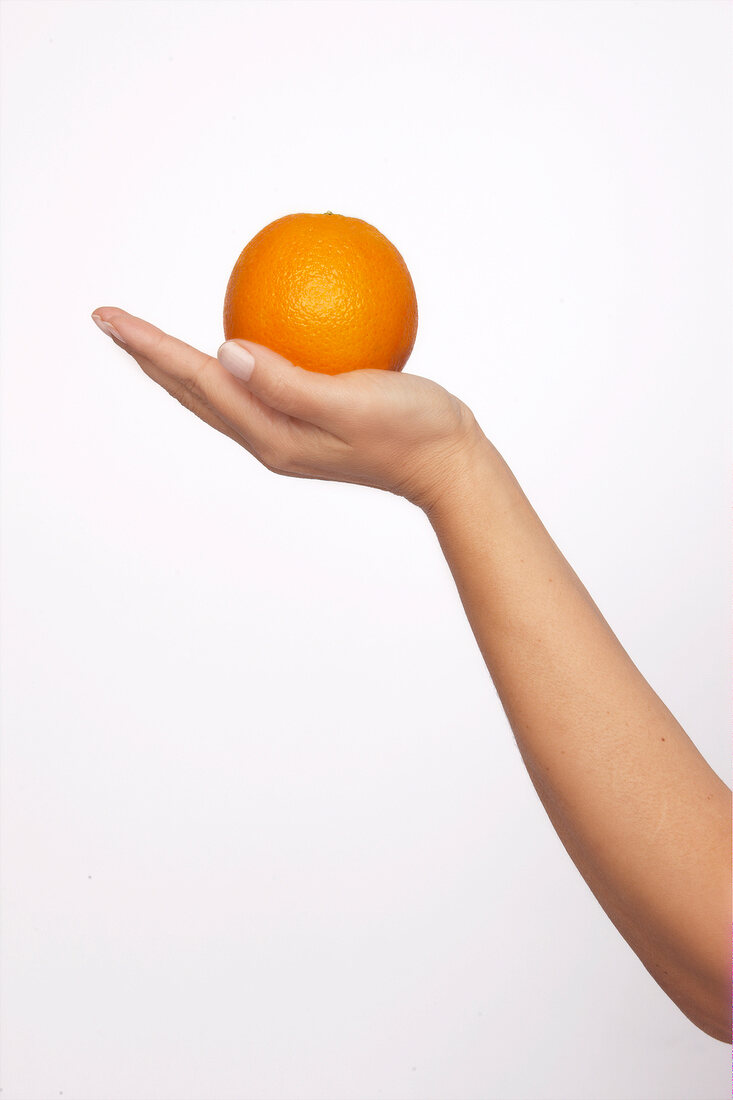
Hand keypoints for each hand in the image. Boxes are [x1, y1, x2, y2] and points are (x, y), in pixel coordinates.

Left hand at [91, 308, 480, 511]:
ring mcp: (284, 434)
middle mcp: (268, 438)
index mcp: (271, 433)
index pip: (197, 381)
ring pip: (215, 395)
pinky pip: (252, 388)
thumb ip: (288, 382)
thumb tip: (225, 351)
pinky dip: (226, 365)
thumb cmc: (412, 431)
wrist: (448, 464)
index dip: (150, 347)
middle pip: (192, 392)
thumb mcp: (353, 404)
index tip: (108, 317)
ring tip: (148, 340)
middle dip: (148, 357)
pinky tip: (235, 343)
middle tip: (110, 321)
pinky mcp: (305, 424)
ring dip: (177, 366)